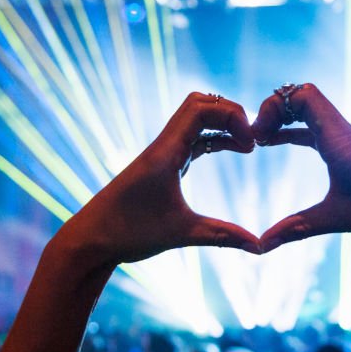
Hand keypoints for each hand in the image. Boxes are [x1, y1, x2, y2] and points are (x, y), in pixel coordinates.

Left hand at [58, 92, 260, 264]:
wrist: (90, 240)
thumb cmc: (129, 234)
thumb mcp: (181, 234)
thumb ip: (223, 236)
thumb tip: (260, 247)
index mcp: (165, 152)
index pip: (201, 109)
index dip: (232, 116)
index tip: (251, 145)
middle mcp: (163, 146)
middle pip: (200, 104)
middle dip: (231, 114)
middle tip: (253, 140)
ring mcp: (162, 153)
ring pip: (196, 119)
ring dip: (223, 124)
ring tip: (248, 146)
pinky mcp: (162, 164)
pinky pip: (193, 138)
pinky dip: (215, 138)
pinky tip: (233, 150)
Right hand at [251, 84, 350, 250]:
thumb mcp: (337, 218)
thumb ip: (296, 229)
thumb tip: (260, 247)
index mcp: (338, 138)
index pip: (301, 95)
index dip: (273, 107)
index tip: (258, 138)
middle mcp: (343, 131)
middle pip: (301, 95)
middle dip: (273, 109)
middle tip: (255, 137)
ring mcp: (348, 138)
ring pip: (310, 109)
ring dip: (284, 117)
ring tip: (262, 140)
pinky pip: (317, 127)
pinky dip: (295, 130)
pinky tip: (279, 144)